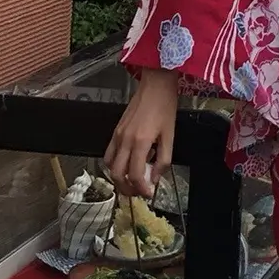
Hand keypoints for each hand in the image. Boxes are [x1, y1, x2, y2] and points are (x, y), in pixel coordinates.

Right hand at [102, 68, 178, 197]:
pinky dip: (114, 164)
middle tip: (139, 191)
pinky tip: (126, 165)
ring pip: (109, 166)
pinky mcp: (115, 130)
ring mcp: (117, 135)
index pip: (134, 175)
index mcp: (140, 142)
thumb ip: (163, 160)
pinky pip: (108, 153)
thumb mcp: (170, 135)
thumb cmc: (165, 107)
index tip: (149, 193)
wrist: (155, 84)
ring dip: (118, 178)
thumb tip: (155, 178)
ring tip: (132, 181)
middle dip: (127, 188)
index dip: (141, 189)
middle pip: (117, 174)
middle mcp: (125, 140)